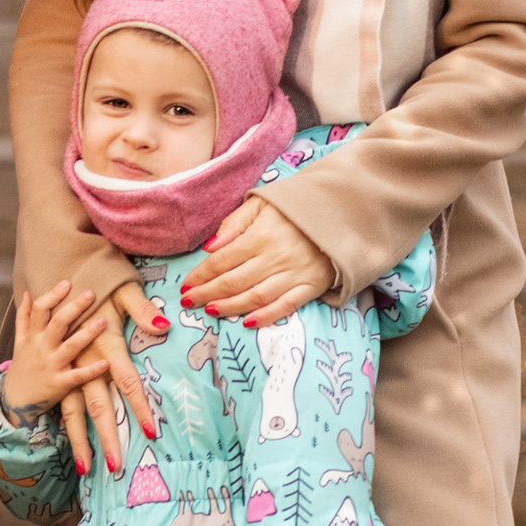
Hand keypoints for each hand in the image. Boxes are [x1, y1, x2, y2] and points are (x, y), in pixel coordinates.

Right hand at [0, 281, 108, 413]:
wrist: (17, 400)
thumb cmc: (24, 365)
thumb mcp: (20, 340)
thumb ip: (24, 316)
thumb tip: (27, 292)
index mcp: (33, 335)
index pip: (39, 310)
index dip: (52, 295)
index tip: (67, 282)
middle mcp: (42, 348)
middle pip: (57, 324)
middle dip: (74, 308)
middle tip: (91, 293)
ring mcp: (51, 366)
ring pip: (70, 347)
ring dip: (87, 334)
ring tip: (103, 321)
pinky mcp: (60, 384)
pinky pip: (77, 376)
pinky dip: (91, 370)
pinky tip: (105, 362)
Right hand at [59, 282, 162, 477]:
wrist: (65, 272)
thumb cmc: (101, 281)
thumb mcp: (124, 289)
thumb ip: (142, 309)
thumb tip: (163, 326)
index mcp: (106, 344)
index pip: (127, 381)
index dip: (138, 406)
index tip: (149, 432)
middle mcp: (86, 360)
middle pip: (98, 405)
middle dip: (108, 436)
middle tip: (116, 466)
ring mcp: (70, 365)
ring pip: (74, 410)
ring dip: (81, 440)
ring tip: (85, 469)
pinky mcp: (61, 366)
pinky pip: (64, 400)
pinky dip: (68, 424)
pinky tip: (72, 444)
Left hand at [181, 195, 333, 328]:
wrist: (340, 213)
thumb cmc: (294, 208)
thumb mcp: (262, 203)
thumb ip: (234, 223)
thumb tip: (210, 247)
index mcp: (260, 235)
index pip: (222, 260)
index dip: (201, 275)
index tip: (185, 285)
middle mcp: (274, 257)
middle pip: (234, 281)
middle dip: (207, 293)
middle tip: (189, 302)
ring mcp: (293, 274)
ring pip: (255, 297)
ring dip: (229, 307)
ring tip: (210, 311)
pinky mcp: (310, 287)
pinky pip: (285, 306)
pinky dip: (266, 316)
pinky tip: (248, 323)